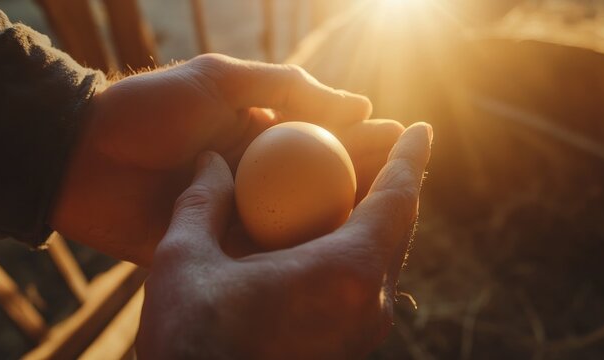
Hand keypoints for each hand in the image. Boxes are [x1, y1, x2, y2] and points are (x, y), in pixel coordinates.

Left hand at [49, 54, 398, 265]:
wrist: (83, 156)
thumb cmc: (150, 109)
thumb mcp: (221, 79)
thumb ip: (288, 87)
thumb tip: (358, 103)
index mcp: (260, 136)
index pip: (325, 139)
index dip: (365, 138)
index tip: (404, 138)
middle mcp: (258, 178)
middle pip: (323, 182)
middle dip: (367, 179)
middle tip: (411, 178)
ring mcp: (241, 215)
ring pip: (304, 221)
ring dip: (345, 222)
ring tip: (391, 220)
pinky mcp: (220, 248)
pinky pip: (268, 253)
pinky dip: (302, 255)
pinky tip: (339, 257)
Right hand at [136, 123, 431, 358]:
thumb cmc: (191, 341)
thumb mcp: (184, 260)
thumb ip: (202, 202)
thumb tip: (211, 160)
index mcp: (346, 273)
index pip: (397, 199)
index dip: (410, 157)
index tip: (419, 128)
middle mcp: (370, 305)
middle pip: (399, 226)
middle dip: (396, 180)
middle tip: (387, 146)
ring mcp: (363, 332)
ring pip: (386, 257)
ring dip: (378, 215)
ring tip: (361, 184)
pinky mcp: (349, 348)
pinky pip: (368, 284)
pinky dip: (359, 248)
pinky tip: (331, 235)